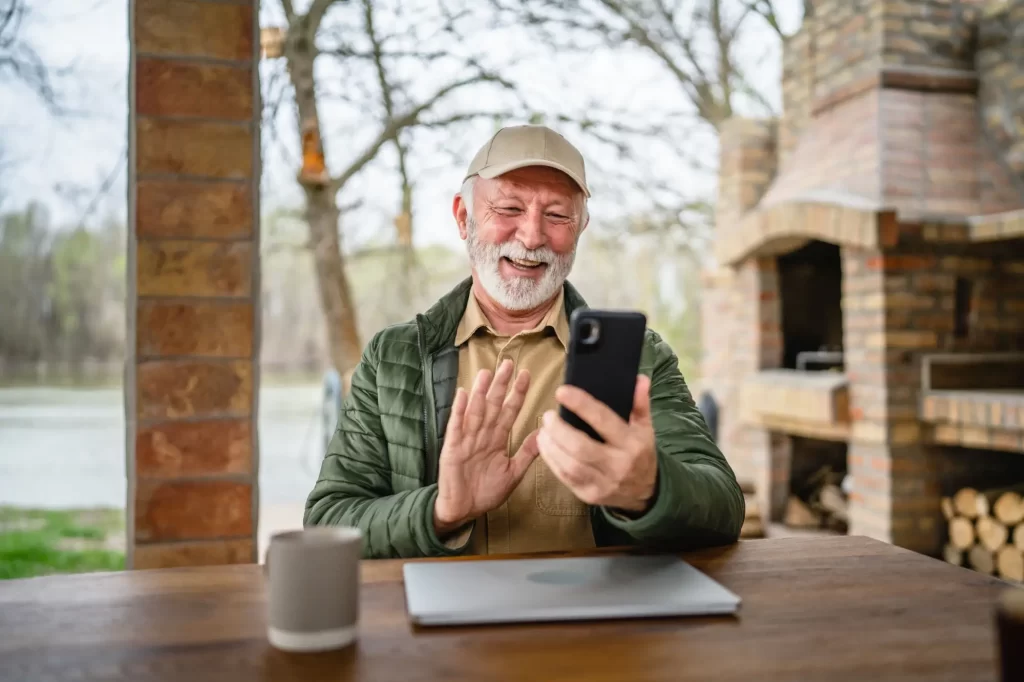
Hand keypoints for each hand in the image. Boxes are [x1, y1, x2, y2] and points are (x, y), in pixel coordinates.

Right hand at [433, 359, 539, 535]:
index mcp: (497, 439)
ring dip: (480, 392)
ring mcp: (466, 439)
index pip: (509, 411)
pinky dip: (459, 411)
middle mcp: (482, 435)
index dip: (517, 393)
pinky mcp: (452, 448)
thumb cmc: (486, 492)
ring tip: (486, 373)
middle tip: (508, 364)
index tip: (526, 375)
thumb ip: (526, 453)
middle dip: (500, 385)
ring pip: (475, 411)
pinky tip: (463, 394)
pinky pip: (456, 426)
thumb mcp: (513, 473)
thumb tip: (543, 433)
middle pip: (492, 405)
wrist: (464, 510)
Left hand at [537, 375, 656, 513]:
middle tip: (547, 415)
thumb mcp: (645, 427)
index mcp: (632, 444)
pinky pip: (565, 478)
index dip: (581, 405)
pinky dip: (551, 460)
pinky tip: (545, 446)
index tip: (561, 391)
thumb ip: (640, 403)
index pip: (604, 421)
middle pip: (581, 447)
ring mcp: (602, 483)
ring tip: (543, 429)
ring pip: (570, 465)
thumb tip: (639, 378)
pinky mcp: (589, 495)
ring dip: (551, 445)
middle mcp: (618, 465)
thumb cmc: (640, 452)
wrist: (645, 492)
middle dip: (558, 429)